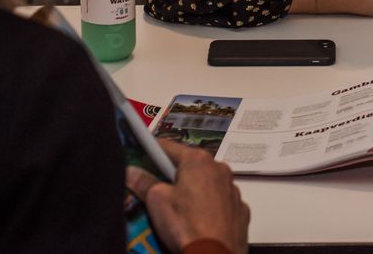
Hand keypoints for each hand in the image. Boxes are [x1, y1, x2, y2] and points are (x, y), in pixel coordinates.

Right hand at [128, 139, 249, 253]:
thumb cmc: (187, 226)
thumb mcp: (157, 201)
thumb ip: (143, 182)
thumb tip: (132, 172)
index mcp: (198, 161)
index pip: (169, 147)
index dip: (153, 151)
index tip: (143, 155)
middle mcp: (220, 169)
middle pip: (190, 166)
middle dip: (175, 176)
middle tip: (159, 191)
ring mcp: (233, 189)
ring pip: (207, 183)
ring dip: (194, 191)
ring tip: (180, 212)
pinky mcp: (240, 209)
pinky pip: (220, 202)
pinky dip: (210, 207)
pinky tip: (199, 222)